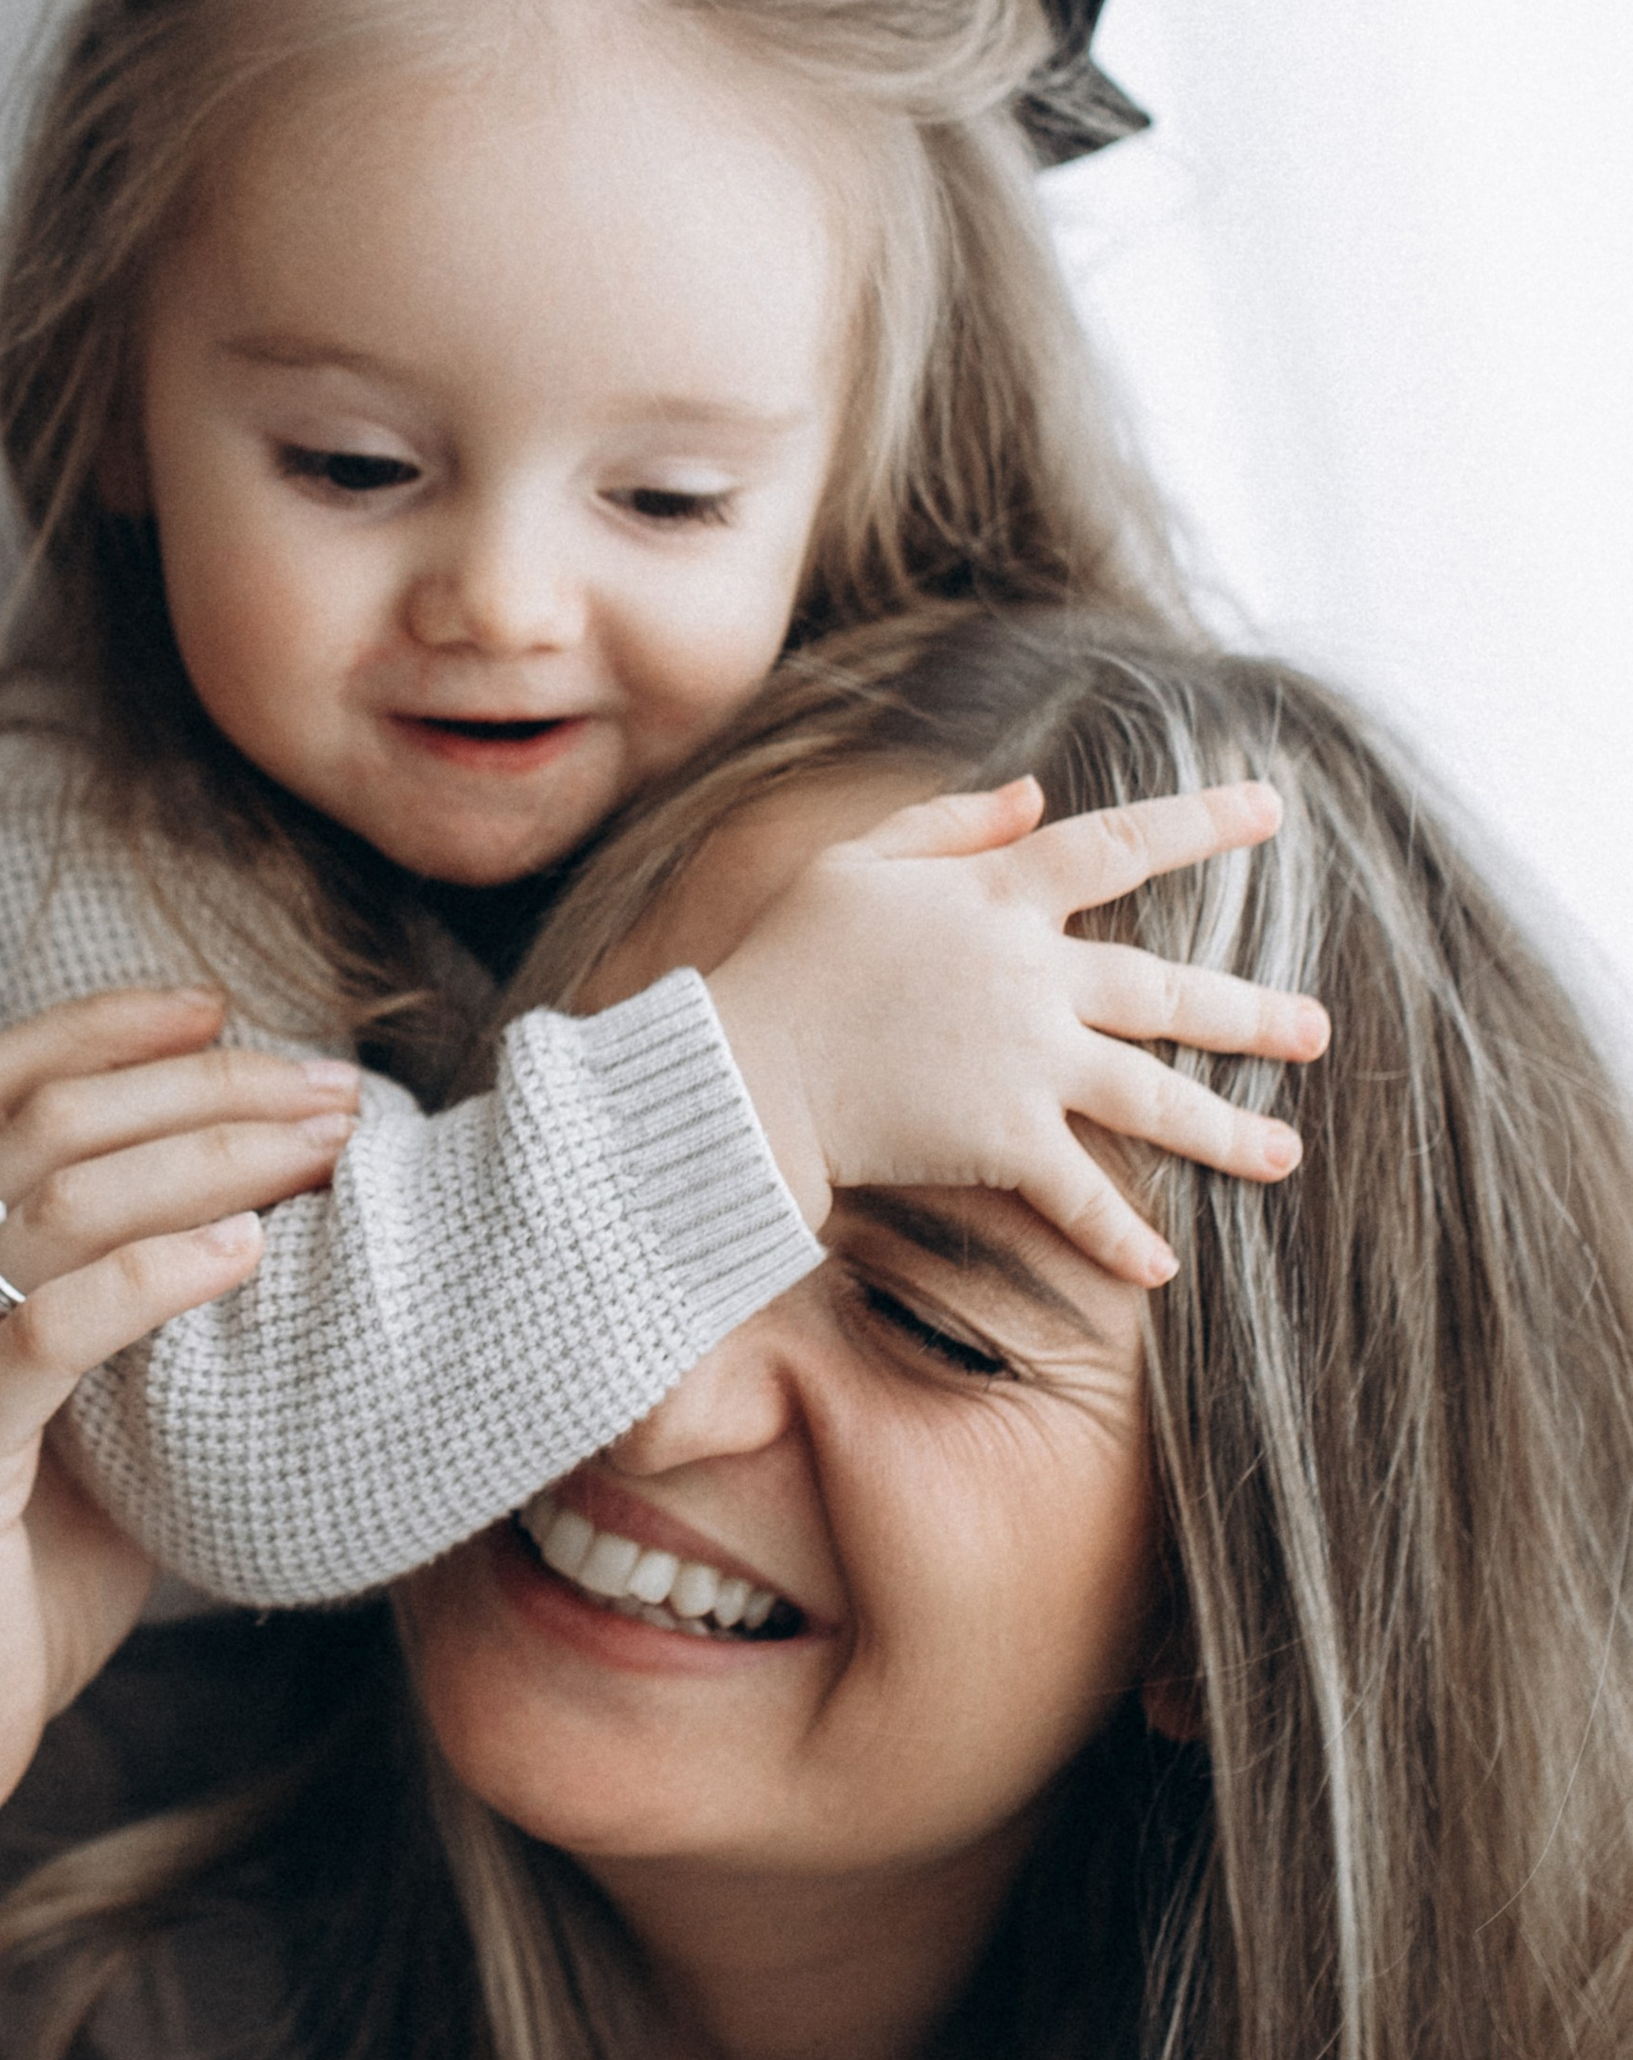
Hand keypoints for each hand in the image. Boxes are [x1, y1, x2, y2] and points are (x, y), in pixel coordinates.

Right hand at [0, 985, 359, 1876]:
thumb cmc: (0, 1599)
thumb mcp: (80, 1442)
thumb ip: (136, 1348)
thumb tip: (273, 1267)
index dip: (105, 1023)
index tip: (228, 1006)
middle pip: (41, 1117)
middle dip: (201, 1081)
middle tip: (333, 1088)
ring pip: (52, 1200)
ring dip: (207, 1156)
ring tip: (321, 1151)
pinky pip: (49, 1327)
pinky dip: (156, 1274)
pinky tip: (247, 1257)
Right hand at [706, 777, 1329, 1286]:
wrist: (741, 1064)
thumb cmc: (786, 958)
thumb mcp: (855, 861)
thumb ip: (950, 823)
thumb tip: (1034, 793)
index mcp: (1002, 895)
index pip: (1123, 844)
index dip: (1201, 823)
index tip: (1271, 809)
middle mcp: (1034, 976)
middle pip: (1167, 991)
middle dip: (1251, 1011)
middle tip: (1318, 1030)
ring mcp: (1025, 1061)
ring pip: (1152, 1096)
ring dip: (1225, 1129)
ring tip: (1287, 1153)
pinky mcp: (1001, 1139)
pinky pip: (1078, 1192)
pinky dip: (1117, 1234)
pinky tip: (1162, 1267)